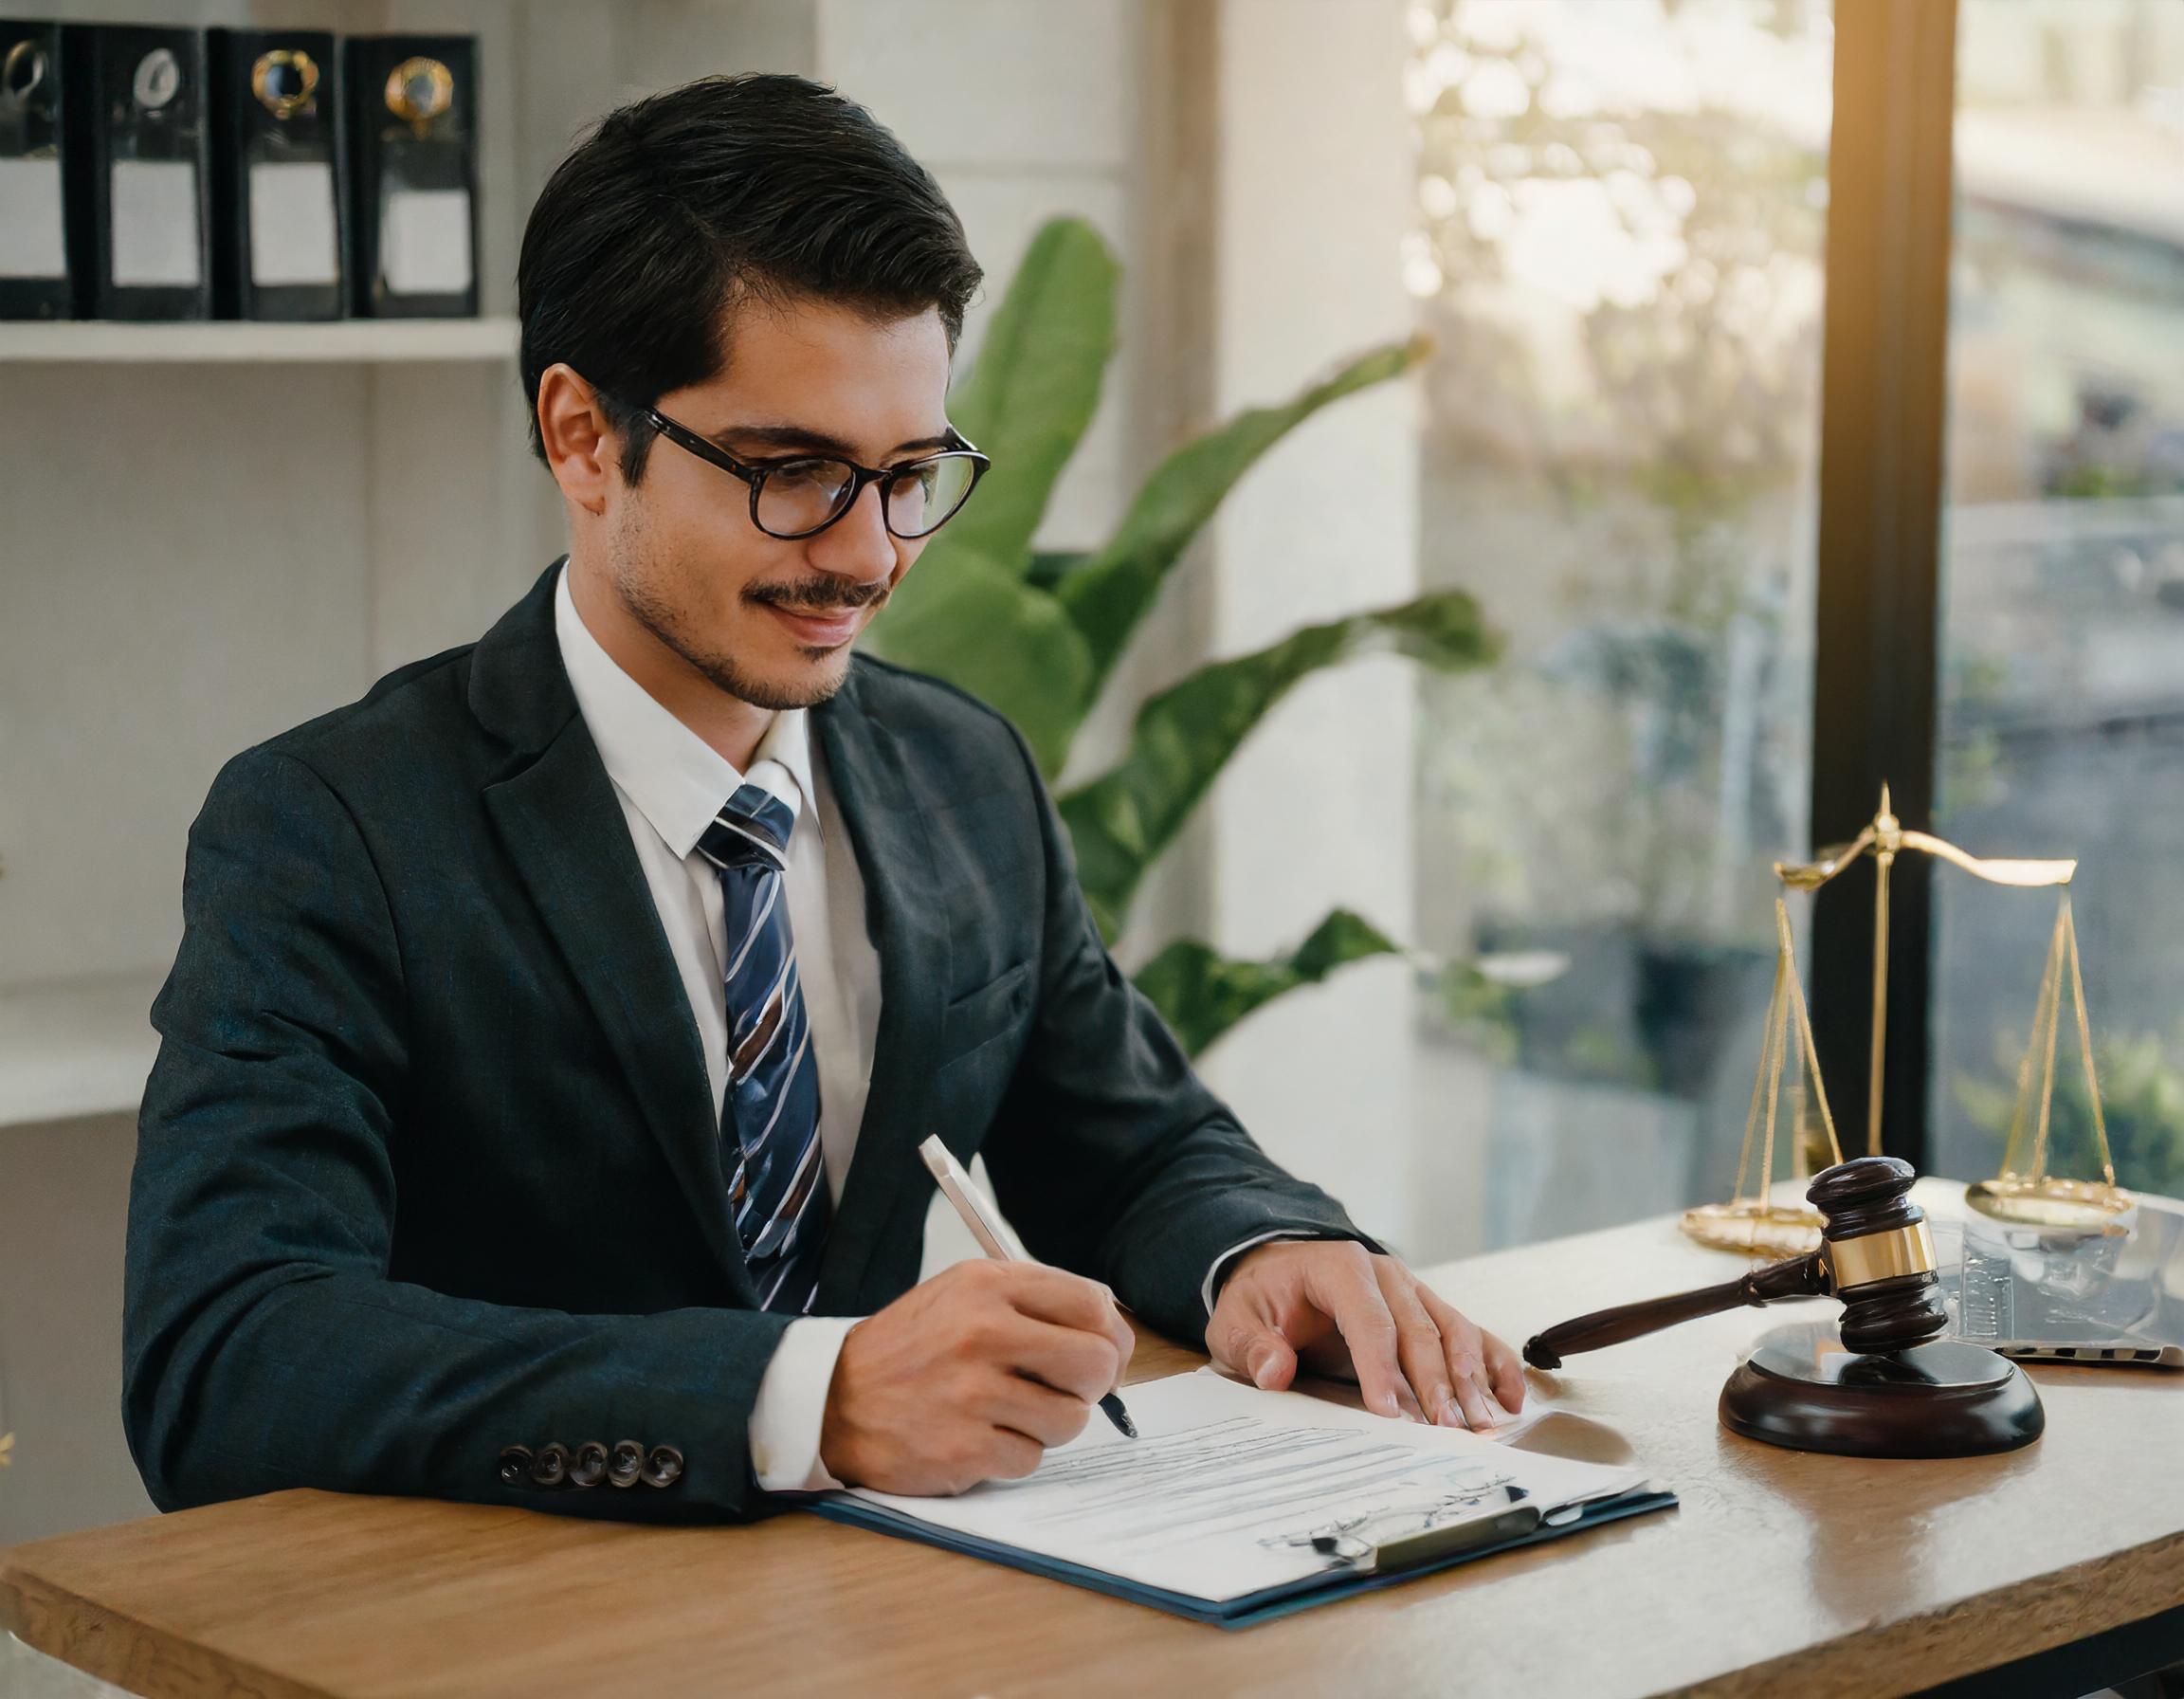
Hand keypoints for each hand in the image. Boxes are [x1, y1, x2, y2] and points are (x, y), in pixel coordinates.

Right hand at [817, 1259, 1135, 1494]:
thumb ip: (1032, 1302)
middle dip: (1094, 1385)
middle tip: (1068, 1390)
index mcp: (987, 1286)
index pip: (1091, 1303)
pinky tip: (981, 1437)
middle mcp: (982, 1333)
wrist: (832, 1400)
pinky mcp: (963, 1448)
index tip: (1107, 1352)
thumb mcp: (963, 1296)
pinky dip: (1014, 1454)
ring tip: (1011, 1414)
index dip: (1112, 1334)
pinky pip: (1031, 1459)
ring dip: (1051, 1424)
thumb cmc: (910, 1349)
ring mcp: (972, 1393)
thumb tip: (1110, 1330)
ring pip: (1070, 1418)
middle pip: (1094, 1362)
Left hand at [1207, 1240, 1525, 1428]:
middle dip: (1434, 1382)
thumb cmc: (1263, 1300)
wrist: (1279, 1272)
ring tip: (1482, 1424)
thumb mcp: (1236, 1320)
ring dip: (1471, 1379)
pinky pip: (1471, 1335)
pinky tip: (1509, 1398)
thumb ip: (1252, 1345)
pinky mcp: (1429, 1312)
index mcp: (1340, 1268)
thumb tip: (1275, 1371)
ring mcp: (1414, 1291)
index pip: (1367, 1319)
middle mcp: (1386, 1274)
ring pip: (1452, 1332)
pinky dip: (1493, 1364)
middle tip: (1446, 1429)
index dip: (1380, 1366)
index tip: (1389, 1412)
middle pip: (1418, 1329)